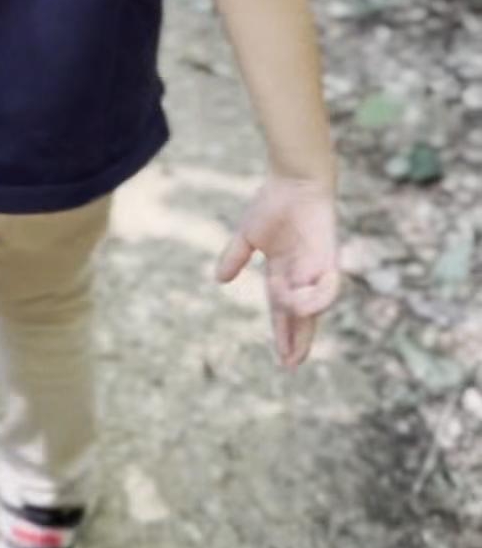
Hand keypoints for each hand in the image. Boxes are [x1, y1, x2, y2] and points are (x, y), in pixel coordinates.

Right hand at [217, 176, 338, 368]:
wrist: (293, 181)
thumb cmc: (272, 203)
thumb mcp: (246, 235)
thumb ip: (235, 257)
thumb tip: (219, 280)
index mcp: (281, 273)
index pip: (281, 311)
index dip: (281, 333)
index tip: (282, 359)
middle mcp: (300, 276)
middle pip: (301, 316)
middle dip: (298, 341)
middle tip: (291, 365)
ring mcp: (316, 269)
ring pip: (313, 307)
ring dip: (301, 321)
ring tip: (292, 331)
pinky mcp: (329, 260)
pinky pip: (328, 289)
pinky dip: (317, 301)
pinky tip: (305, 308)